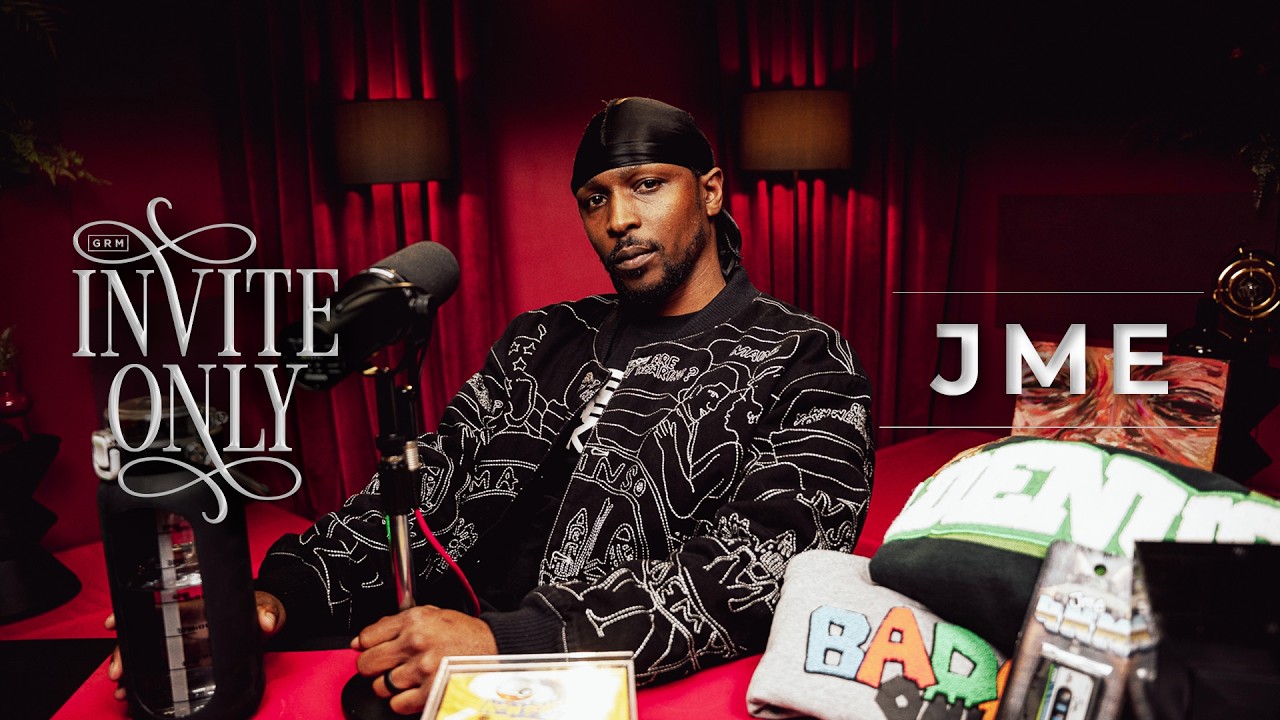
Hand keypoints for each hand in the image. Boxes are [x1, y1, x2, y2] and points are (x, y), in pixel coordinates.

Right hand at [106, 591, 285, 700]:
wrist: (268, 620)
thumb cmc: (262, 607)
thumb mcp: (266, 606)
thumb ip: (266, 612)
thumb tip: (266, 622)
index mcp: (196, 609)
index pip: (156, 609)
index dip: (132, 614)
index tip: (113, 623)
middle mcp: (182, 626)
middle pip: (142, 636)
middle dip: (124, 652)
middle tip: (118, 671)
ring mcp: (182, 645)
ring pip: (144, 656)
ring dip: (129, 671)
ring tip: (121, 689)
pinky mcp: (187, 662)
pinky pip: (157, 672)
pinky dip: (141, 683)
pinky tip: (131, 694)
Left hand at [352, 605, 496, 715]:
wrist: (494, 647)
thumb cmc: (462, 632)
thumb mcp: (430, 614)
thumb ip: (394, 623)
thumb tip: (359, 641)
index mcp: (414, 620)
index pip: (367, 637)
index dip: (367, 646)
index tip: (374, 649)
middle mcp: (416, 642)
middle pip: (367, 664)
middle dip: (374, 667)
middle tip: (387, 665)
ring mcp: (423, 668)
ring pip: (381, 686)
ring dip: (390, 685)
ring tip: (408, 677)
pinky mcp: (431, 691)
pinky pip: (398, 704)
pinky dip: (403, 701)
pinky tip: (415, 689)